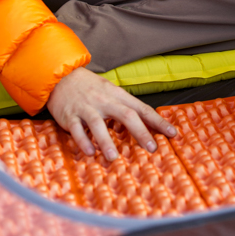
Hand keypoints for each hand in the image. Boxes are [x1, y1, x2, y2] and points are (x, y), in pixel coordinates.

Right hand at [46, 67, 176, 158]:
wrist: (62, 77)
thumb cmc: (91, 88)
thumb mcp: (111, 93)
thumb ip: (125, 109)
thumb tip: (144, 127)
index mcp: (118, 95)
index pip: (142, 108)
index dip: (158, 121)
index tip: (172, 133)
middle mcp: (104, 101)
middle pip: (126, 115)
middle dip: (140, 132)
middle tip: (152, 148)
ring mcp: (86, 108)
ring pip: (98, 124)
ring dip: (106, 141)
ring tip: (114, 158)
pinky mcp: (69, 116)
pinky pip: (76, 129)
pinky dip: (83, 141)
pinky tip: (90, 153)